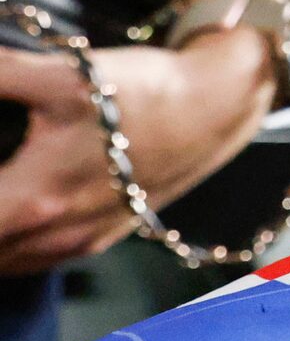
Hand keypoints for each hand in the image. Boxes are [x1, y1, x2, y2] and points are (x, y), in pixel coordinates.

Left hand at [0, 33, 277, 273]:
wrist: (218, 106)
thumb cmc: (144, 92)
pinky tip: (3, 218)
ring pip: (1, 264)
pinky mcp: (101, 238)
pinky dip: (4, 247)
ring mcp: (81, 242)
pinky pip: (31, 261)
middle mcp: (55, 234)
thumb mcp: (59, 75)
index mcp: (33, 200)